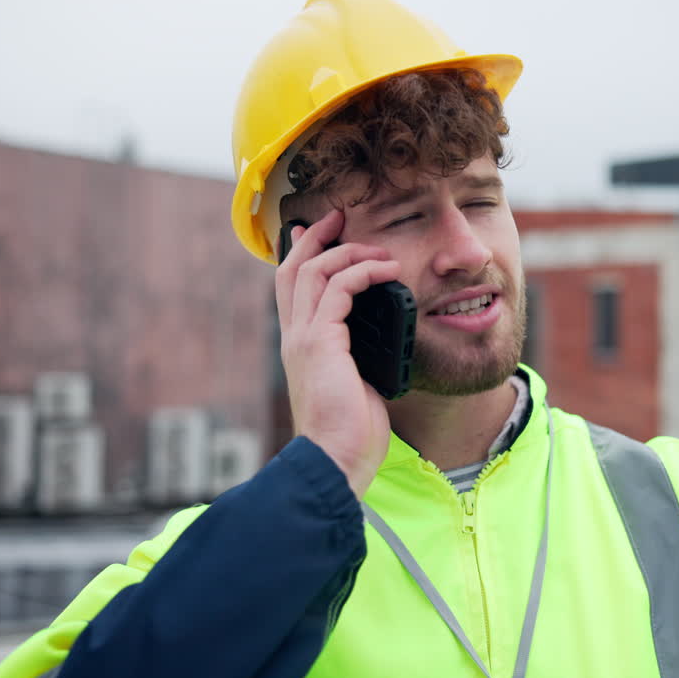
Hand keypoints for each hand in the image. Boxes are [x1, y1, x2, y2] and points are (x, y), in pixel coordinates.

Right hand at [274, 210, 400, 497]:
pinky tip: (386, 272)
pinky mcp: (321, 344)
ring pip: (313, 273)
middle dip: (317, 238)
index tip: (322, 232)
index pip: (292, 288)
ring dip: (347, 253)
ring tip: (378, 250)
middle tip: (341, 217)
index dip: (303, 255)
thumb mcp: (356, 386)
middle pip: (294, 269)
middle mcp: (295, 338)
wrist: (335, 461)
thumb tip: (382, 346)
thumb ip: (359, 360)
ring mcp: (304, 339)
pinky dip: (363, 273)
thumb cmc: (350, 434)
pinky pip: (339, 291)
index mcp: (301, 347)